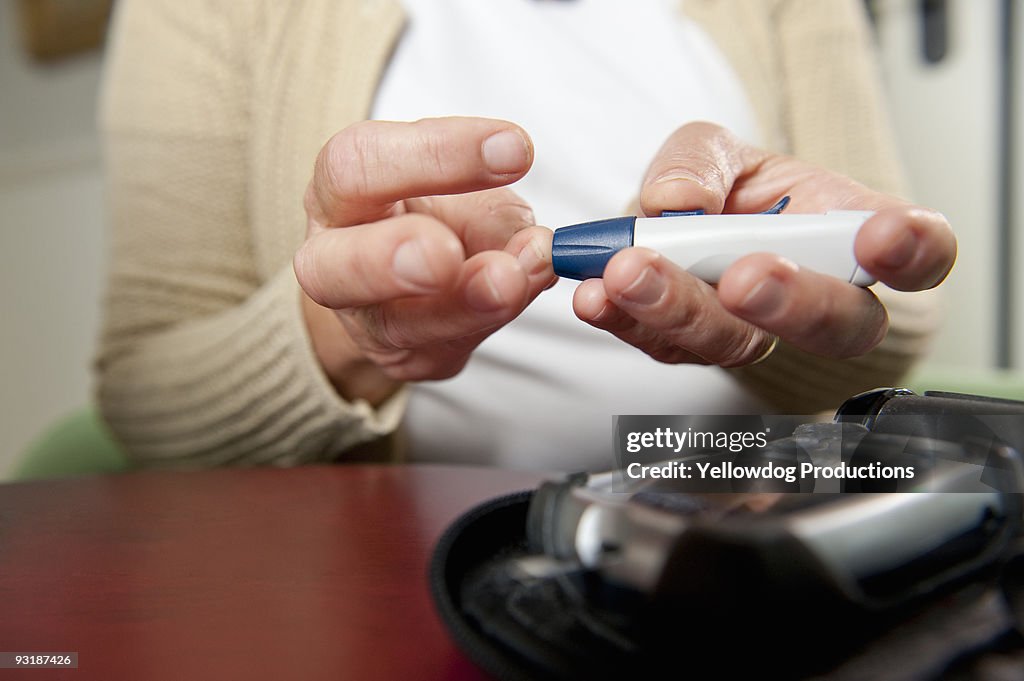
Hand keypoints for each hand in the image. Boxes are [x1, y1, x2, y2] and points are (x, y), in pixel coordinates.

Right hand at [294, 117, 553, 403]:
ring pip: (398, 325)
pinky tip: (523, 290)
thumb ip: (490, 208)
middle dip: (387, 260)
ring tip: (510, 279)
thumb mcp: (463, 187)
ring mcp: (363, 323)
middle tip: (444, 253)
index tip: (514, 148)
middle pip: (331, 267)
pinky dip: (491, 317)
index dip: (435, 153)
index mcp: (338, 191)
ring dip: (463, 302)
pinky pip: (447, 346)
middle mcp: (331, 260)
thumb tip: (534, 245)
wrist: (416, 277)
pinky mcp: (405, 360)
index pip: (360, 163)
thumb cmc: (436, 212)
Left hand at [572, 122, 955, 365]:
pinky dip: (626, 320)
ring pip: (740, 344)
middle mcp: (817, 297)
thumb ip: (699, 162)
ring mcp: (756, 332)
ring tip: (631, 272)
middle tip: (745, 277)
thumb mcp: (712, 149)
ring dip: (683, 310)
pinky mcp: (693, 349)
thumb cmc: (722, 189)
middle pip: (836, 325)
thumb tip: (676, 202)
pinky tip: (597, 295)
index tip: (882, 238)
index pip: (918, 253)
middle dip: (791, 303)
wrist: (668, 227)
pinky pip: (667, 347)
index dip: (914, 253)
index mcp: (852, 235)